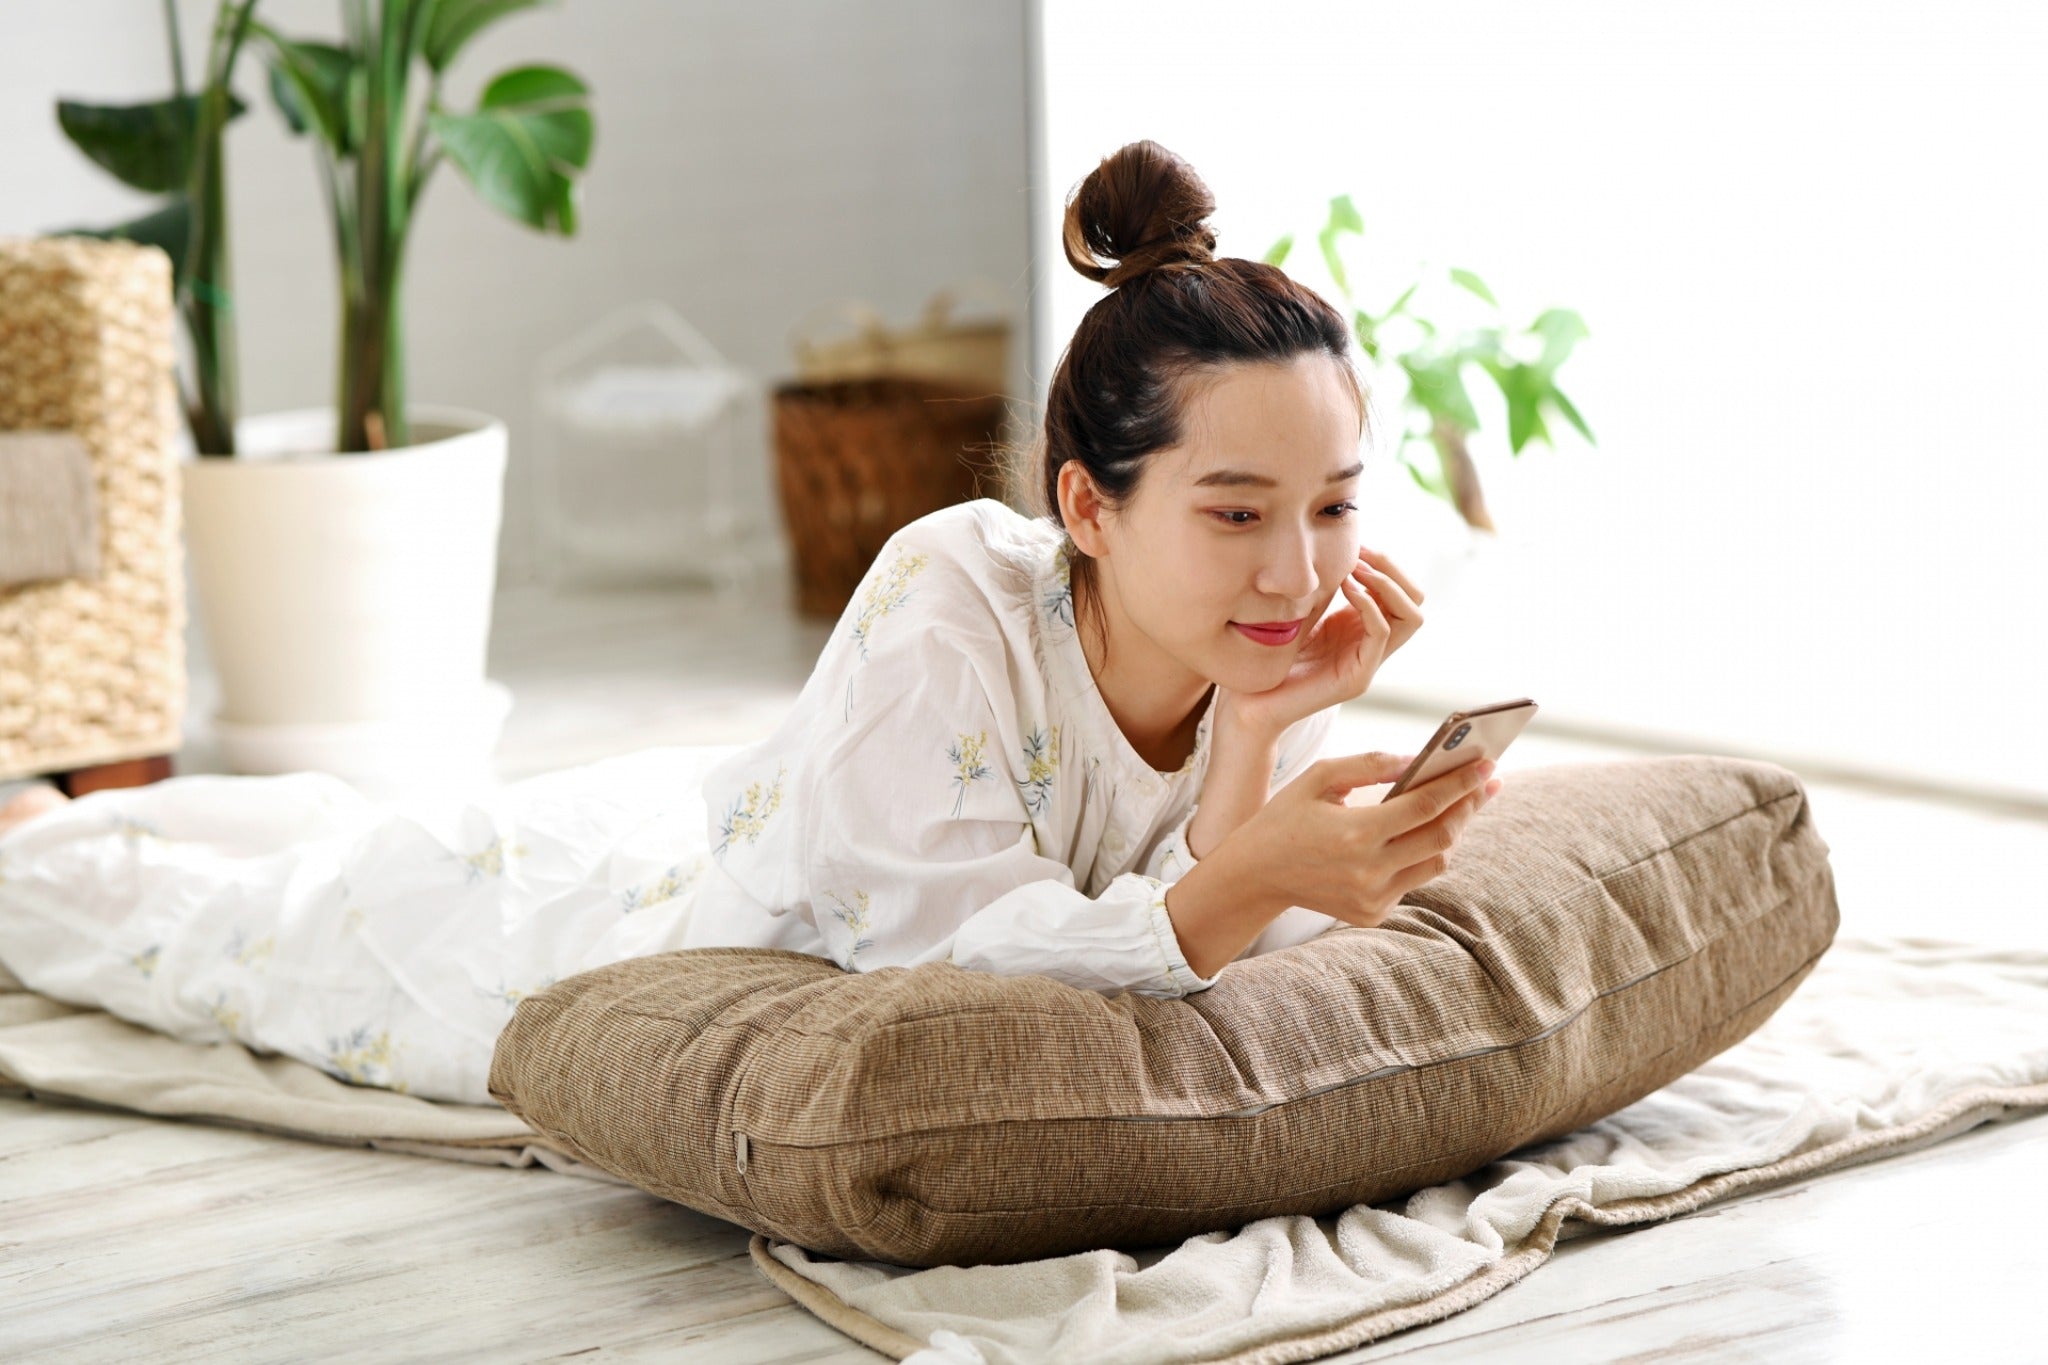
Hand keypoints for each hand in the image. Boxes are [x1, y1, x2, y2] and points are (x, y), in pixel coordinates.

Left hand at [1221, 544, 1425, 738]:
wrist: (1250, 703)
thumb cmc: (1270, 655)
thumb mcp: (1302, 610)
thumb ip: (1323, 588)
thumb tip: (1336, 547)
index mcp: (1362, 629)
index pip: (1403, 592)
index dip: (1386, 564)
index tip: (1357, 546)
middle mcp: (1372, 646)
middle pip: (1415, 601)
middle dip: (1392, 569)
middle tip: (1360, 553)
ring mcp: (1368, 663)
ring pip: (1411, 618)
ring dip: (1386, 584)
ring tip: (1355, 568)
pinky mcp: (1356, 678)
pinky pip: (1381, 635)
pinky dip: (1369, 605)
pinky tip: (1347, 588)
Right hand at [1222, 750, 1502, 928]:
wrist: (1254, 876)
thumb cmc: (1285, 819)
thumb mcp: (1317, 778)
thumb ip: (1368, 765)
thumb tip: (1414, 760)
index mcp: (1355, 833)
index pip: (1426, 805)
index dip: (1461, 783)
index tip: (1487, 764)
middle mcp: (1369, 870)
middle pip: (1442, 836)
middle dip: (1468, 805)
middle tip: (1485, 781)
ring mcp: (1372, 897)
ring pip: (1435, 862)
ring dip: (1450, 831)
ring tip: (1461, 804)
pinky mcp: (1372, 913)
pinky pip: (1413, 880)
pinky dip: (1421, 854)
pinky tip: (1423, 833)